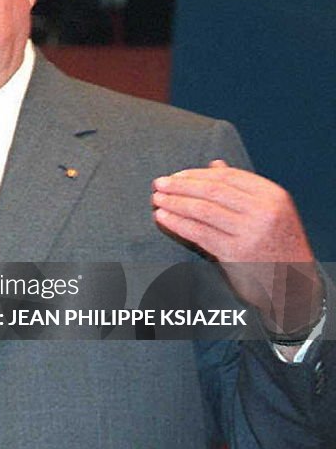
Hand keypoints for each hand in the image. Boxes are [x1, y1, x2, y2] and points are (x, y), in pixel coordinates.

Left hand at [151, 160, 321, 333]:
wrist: (292, 282)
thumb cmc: (276, 243)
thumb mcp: (270, 210)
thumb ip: (243, 189)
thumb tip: (213, 166)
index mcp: (272, 195)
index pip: (227, 177)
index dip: (197, 174)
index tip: (176, 175)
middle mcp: (263, 211)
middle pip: (212, 191)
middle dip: (181, 186)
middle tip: (159, 184)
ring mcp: (249, 233)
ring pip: (202, 210)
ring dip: (175, 203)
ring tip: (157, 199)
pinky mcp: (235, 253)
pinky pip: (199, 233)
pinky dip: (177, 223)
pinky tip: (163, 217)